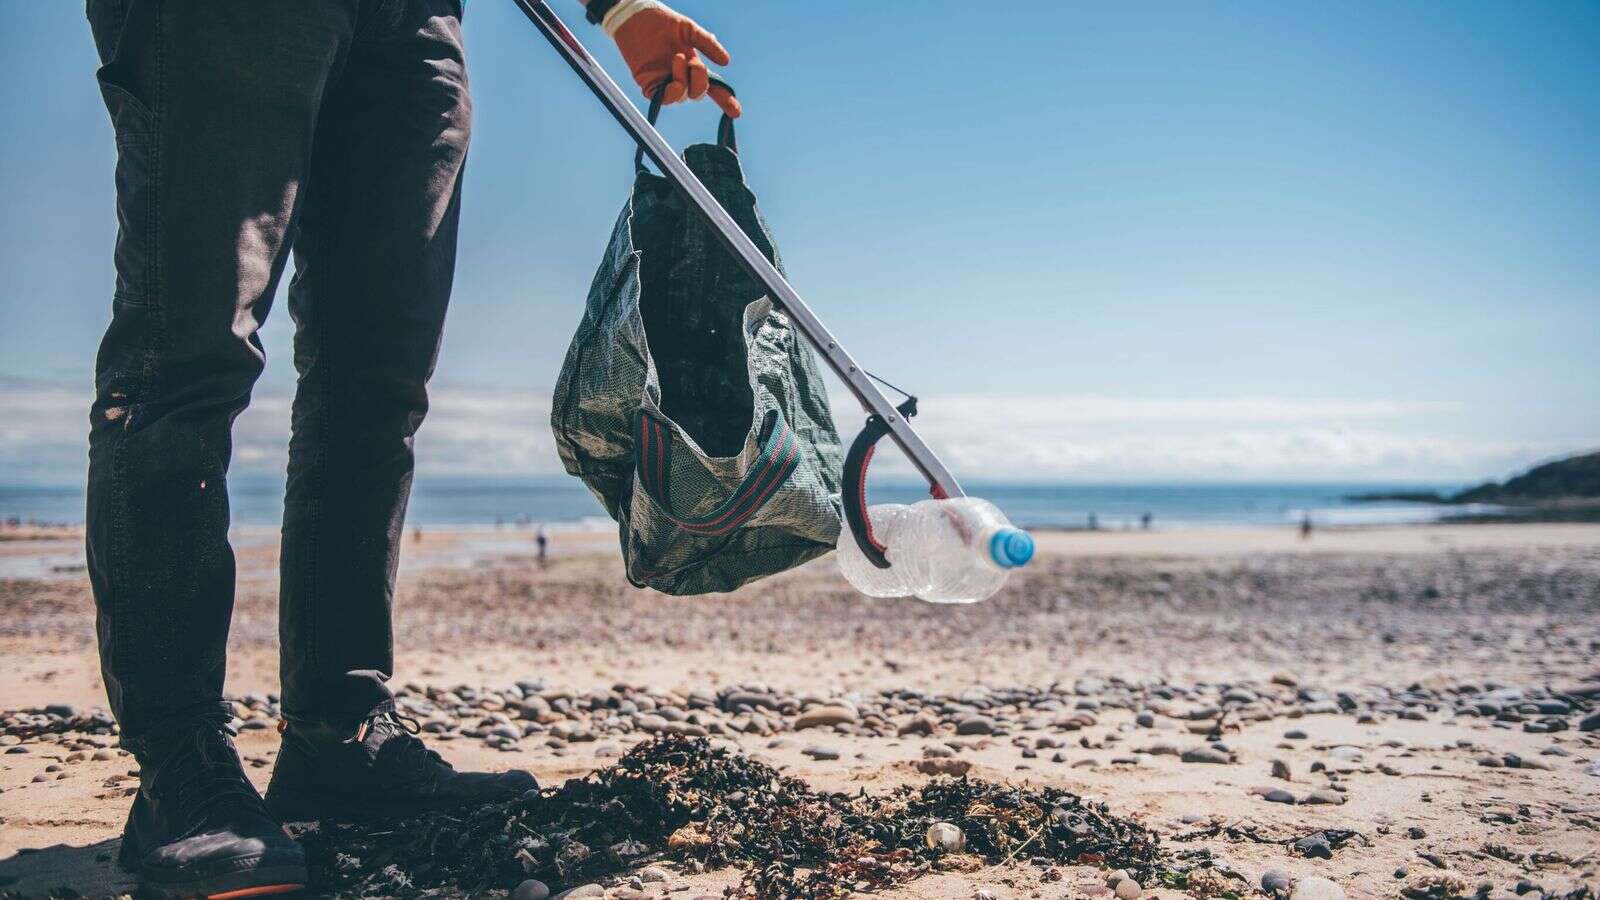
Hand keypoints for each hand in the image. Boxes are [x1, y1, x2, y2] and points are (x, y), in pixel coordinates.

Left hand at [605, 1, 740, 117]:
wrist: (636, 17)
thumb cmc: (662, 21)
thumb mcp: (689, 29)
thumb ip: (708, 44)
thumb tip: (726, 62)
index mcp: (693, 65)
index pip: (712, 87)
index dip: (725, 100)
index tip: (736, 112)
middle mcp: (681, 76)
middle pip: (698, 93)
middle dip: (700, 82)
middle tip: (695, 63)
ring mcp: (665, 81)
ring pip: (682, 96)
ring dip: (684, 79)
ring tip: (676, 57)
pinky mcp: (649, 84)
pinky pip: (664, 98)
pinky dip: (672, 92)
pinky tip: (673, 78)